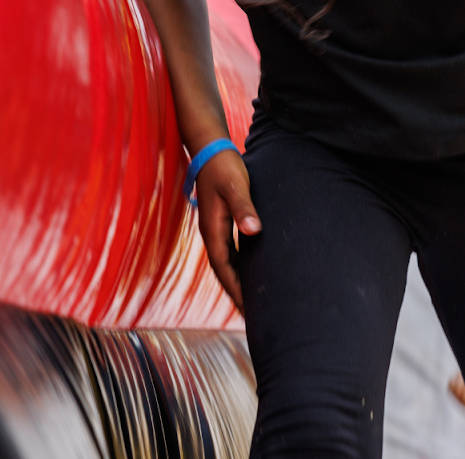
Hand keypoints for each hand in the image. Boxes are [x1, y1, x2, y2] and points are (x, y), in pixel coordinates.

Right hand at [194, 150, 261, 309]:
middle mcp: (211, 233)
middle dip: (236, 292)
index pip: (225, 268)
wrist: (210, 149)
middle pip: (223, 271)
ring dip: (236, 280)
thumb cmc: (224, 167)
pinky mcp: (220, 220)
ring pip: (226, 262)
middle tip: (252, 314)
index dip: (236, 289)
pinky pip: (229, 251)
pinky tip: (249, 270)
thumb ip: (244, 208)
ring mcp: (214, 228)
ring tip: (250, 299)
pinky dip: (238, 265)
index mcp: (213, 230)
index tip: (248, 308)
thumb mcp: (236, 186)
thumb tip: (254, 232)